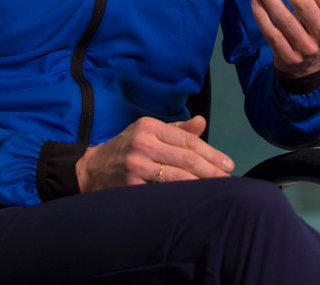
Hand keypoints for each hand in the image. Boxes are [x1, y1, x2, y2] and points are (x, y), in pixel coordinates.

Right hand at [75, 116, 233, 191]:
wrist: (90, 169)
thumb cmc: (127, 148)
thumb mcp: (149, 132)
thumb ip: (177, 129)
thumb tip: (202, 122)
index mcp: (150, 127)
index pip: (188, 140)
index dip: (211, 153)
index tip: (228, 164)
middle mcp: (144, 143)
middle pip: (186, 158)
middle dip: (211, 170)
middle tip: (228, 178)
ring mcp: (136, 165)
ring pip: (177, 176)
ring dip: (200, 184)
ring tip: (217, 188)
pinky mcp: (131, 186)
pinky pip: (162, 191)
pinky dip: (181, 195)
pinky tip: (194, 198)